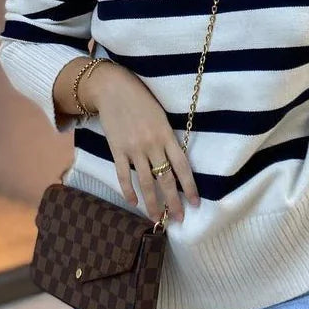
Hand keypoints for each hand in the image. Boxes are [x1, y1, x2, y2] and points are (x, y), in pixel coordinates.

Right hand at [58, 61, 200, 221]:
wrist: (113, 88)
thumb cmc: (141, 99)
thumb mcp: (161, 116)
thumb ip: (167, 138)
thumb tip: (174, 162)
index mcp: (166, 135)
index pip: (182, 167)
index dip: (190, 187)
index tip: (196, 203)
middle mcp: (152, 144)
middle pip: (165, 179)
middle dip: (173, 202)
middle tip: (178, 220)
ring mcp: (133, 148)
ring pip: (146, 182)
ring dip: (152, 203)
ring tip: (156, 218)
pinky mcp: (117, 149)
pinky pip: (124, 175)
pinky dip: (128, 190)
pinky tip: (133, 202)